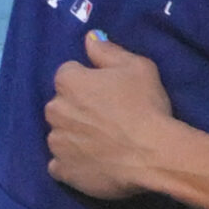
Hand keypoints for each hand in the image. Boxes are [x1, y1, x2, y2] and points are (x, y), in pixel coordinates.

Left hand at [45, 31, 179, 197]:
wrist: (154, 155)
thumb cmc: (146, 106)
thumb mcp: (137, 66)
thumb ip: (107, 51)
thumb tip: (89, 38)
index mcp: (68, 81)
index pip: (69, 74)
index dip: (89, 82)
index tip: (108, 93)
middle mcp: (54, 110)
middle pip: (61, 104)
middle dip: (77, 108)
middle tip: (107, 119)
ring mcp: (56, 142)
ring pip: (59, 134)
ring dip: (73, 136)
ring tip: (102, 143)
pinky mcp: (62, 170)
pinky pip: (59, 164)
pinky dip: (71, 164)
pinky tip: (91, 163)